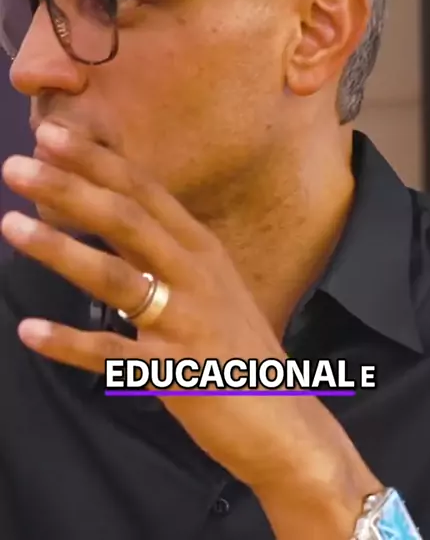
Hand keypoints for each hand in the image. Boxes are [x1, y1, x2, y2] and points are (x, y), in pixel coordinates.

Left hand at [1, 122, 375, 530]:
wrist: (282, 416)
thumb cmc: (235, 345)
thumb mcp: (207, 284)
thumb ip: (160, 251)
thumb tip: (108, 214)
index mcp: (200, 248)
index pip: (144, 191)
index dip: (96, 161)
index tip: (51, 134)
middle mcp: (196, 273)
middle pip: (127, 219)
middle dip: (70, 188)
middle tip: (17, 165)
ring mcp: (186, 320)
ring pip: (116, 277)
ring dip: (61, 250)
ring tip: (10, 226)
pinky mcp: (175, 370)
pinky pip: (114, 352)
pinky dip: (70, 342)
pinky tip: (30, 331)